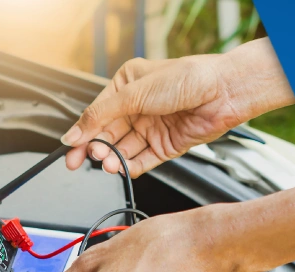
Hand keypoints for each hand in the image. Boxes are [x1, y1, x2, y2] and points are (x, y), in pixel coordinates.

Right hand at [62, 38, 294, 176]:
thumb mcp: (134, 93)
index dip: (83, 131)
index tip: (70, 147)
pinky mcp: (165, 145)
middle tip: (81, 161)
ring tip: (107, 163)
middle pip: (107, 134)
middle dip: (94, 148)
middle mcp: (138, 106)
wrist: (224, 92)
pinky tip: (121, 168)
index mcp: (127, 85)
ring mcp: (151, 127)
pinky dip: (130, 166)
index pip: (97, 113)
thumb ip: (100, 116)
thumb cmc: (186, 79)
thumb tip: (74, 133)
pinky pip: (141, 160)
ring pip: (123, 149)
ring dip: (112, 158)